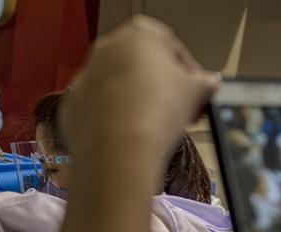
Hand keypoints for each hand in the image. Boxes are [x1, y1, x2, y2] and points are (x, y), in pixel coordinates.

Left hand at [48, 16, 217, 231]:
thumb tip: (209, 84)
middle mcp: (105, 49)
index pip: (172, 49)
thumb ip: (202, 84)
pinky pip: (96, 111)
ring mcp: (83, 78)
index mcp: (139, 34)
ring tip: (153, 130)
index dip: (188, 75)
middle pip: (139, 67)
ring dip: (134, 104)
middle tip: (178, 114)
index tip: (196, 96)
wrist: (116, 150)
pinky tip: (126, 140)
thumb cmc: (159, 110)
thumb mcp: (194, 93)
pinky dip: (111, 122)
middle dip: (160, 89)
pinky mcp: (71, 107)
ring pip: (116, 88)